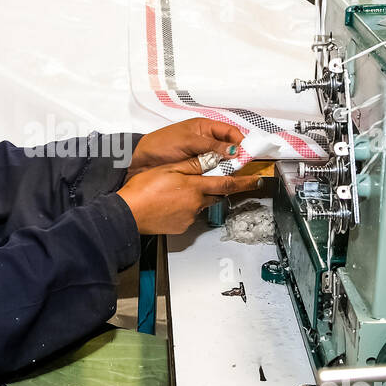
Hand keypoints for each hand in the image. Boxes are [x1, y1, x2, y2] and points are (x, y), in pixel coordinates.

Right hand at [116, 160, 262, 234]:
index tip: (257, 180)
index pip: (226, 183)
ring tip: (178, 192)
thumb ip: (193, 164)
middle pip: (215, 194)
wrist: (128, 214)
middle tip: (211, 180)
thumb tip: (213, 158)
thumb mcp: (169, 169)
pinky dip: (185, 208)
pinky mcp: (181, 226)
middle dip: (217, 188)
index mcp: (194, 187)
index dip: (244, 182)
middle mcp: (196, 204)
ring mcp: (189, 217)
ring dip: (198, 197)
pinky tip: (171, 203)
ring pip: (201, 204)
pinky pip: (190, 215)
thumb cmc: (144, 189)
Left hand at [127, 119, 244, 179]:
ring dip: (226, 167)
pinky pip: (212, 171)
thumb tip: (233, 150)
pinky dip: (216, 175)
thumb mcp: (187, 142)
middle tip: (240, 166)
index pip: (230, 132)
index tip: (246, 153)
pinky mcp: (196, 168)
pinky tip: (218, 180)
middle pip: (228, 147)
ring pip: (222, 161)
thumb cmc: (160, 145)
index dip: (240, 141)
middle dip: (235, 156)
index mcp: (204, 127)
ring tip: (230, 174)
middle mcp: (205, 140)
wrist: (140, 161)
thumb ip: (211, 145)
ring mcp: (201, 155)